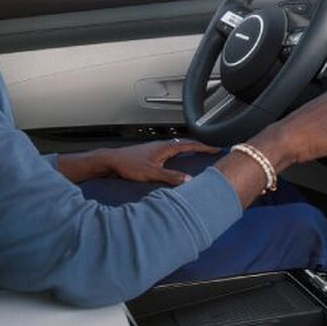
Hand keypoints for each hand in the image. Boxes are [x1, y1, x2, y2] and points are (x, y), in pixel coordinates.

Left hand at [57, 139, 218, 185]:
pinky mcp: (149, 155)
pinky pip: (170, 152)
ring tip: (197, 155)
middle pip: (185, 144)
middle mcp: (161, 146)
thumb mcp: (151, 173)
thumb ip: (170, 177)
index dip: (204, 147)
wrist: (109, 161)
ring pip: (177, 147)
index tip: (216, 148)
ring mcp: (155, 149)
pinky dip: (178, 155)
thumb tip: (188, 181)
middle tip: (210, 151)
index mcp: (165, 147)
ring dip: (189, 150)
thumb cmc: (127, 164)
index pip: (190, 145)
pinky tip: (176, 162)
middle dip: (199, 147)